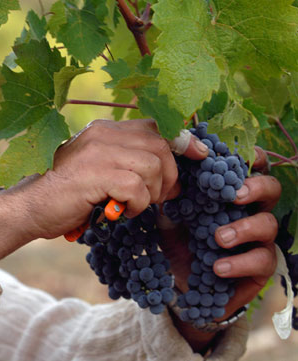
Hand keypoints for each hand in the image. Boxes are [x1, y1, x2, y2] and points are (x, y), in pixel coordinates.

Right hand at [0, 119, 207, 275]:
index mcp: (104, 130)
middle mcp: (103, 134)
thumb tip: (171, 173)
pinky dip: (136, 205)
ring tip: (131, 205)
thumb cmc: (64, 193)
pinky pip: (138, 188)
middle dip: (169, 176)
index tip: (200, 153)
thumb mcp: (97, 168)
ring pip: (153, 167)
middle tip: (159, 197)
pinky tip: (118, 211)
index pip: (155, 126)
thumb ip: (126, 161)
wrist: (28, 206)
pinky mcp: (97, 174)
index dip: (182, 140)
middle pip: (161, 146)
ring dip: (151, 193)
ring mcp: (99, 152)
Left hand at [159, 147, 280, 350]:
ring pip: (268, 224)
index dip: (251, 158)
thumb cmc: (180, 240)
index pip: (250, 167)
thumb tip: (167, 174)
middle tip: (234, 195)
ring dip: (244, 228)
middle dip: (256, 187)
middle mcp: (251, 210)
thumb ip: (171, 196)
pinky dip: (239, 263)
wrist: (181, 281)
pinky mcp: (261, 266)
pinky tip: (218, 267)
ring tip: (218, 238)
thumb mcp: (170, 216)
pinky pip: (261, 260)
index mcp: (230, 193)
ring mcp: (260, 238)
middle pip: (271, 188)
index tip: (238, 157)